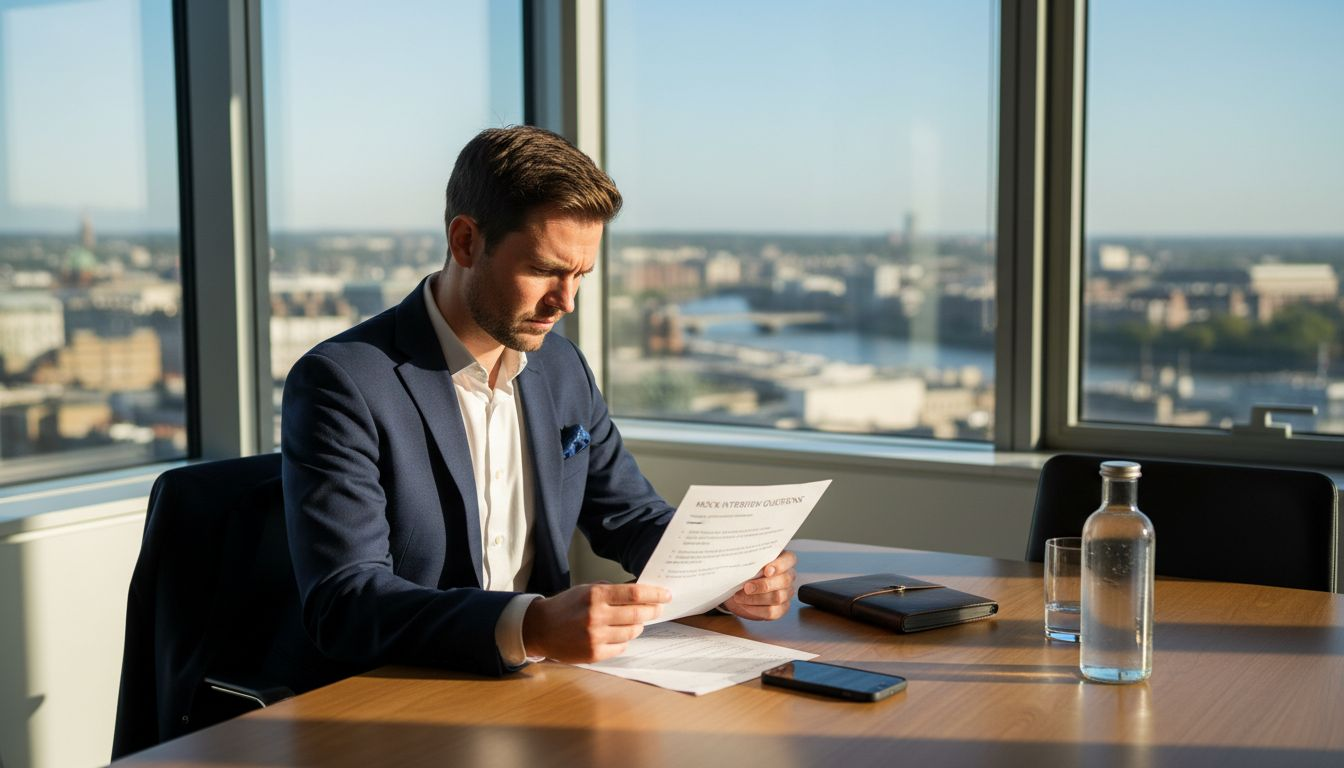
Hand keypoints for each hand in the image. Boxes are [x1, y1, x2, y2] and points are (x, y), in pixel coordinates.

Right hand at [521, 583, 671, 662]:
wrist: (540, 628)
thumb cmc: (566, 606)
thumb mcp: (586, 589)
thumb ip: (611, 591)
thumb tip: (640, 592)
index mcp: (595, 595)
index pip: (634, 593)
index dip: (654, 594)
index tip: (666, 594)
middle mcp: (596, 616)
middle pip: (637, 614)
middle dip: (653, 611)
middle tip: (658, 609)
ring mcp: (595, 637)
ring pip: (632, 632)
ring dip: (638, 626)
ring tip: (634, 621)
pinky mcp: (594, 654)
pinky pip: (621, 647)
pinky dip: (624, 641)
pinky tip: (618, 635)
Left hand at [721, 550, 796, 620]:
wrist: (739, 588)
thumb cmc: (746, 570)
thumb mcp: (747, 561)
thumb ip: (749, 559)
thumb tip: (742, 563)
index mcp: (784, 559)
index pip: (789, 559)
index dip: (779, 565)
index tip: (766, 571)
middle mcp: (789, 576)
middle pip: (784, 581)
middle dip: (763, 585)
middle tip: (747, 587)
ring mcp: (787, 593)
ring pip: (778, 597)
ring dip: (756, 598)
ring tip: (739, 596)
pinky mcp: (781, 608)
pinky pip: (772, 612)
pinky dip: (756, 610)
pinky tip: (745, 605)